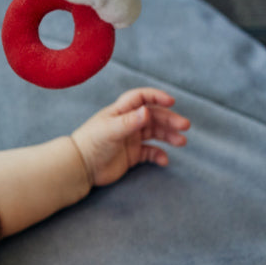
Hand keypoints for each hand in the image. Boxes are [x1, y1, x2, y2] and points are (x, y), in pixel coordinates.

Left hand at [70, 88, 189, 187]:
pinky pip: (151, 152)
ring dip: (169, 136)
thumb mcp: (110, 131)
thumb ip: (128, 122)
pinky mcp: (132, 155)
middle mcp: (127, 122)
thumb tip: (147, 111)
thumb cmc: (91, 144)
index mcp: (120, 112)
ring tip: (182, 142)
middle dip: (170, 119)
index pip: (141, 98)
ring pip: (156, 133)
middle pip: (153, 116)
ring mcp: (131, 138)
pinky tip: (164, 160)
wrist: (80, 167)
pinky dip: (160, 154)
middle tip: (185, 126)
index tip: (171, 102)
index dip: (156, 97)